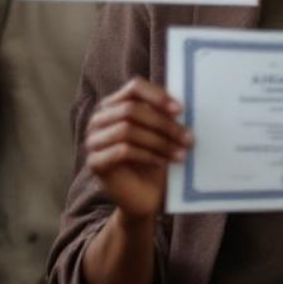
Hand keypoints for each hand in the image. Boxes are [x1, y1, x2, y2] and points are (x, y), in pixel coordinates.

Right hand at [84, 77, 191, 221]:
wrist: (146, 196)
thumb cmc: (157, 158)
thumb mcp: (163, 133)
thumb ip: (166, 114)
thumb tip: (182, 102)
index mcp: (116, 104)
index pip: (134, 87)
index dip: (157, 96)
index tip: (180, 110)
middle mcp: (99, 119)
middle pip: (131, 110)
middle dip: (164, 124)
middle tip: (189, 139)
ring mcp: (93, 141)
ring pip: (127, 130)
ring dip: (159, 142)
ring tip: (180, 154)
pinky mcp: (94, 162)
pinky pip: (122, 151)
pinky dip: (147, 155)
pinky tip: (162, 163)